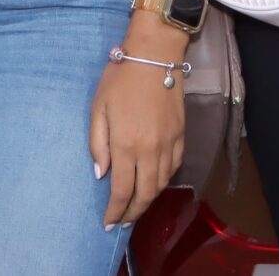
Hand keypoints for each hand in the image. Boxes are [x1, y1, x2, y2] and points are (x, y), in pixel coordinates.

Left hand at [90, 38, 185, 228]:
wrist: (155, 55)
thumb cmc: (120, 79)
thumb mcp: (98, 109)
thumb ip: (98, 144)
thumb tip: (101, 173)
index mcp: (126, 144)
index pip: (122, 191)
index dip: (115, 211)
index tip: (108, 223)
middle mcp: (150, 150)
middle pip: (145, 194)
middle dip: (133, 213)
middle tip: (123, 222)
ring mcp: (168, 143)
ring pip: (161, 184)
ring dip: (149, 200)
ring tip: (137, 207)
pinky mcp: (181, 134)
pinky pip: (174, 167)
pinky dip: (164, 181)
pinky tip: (155, 182)